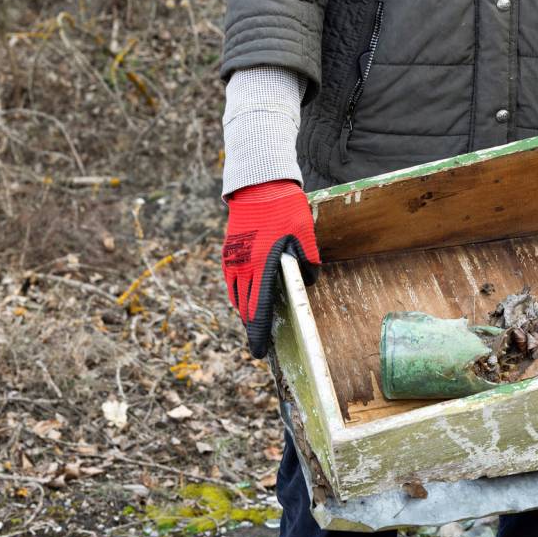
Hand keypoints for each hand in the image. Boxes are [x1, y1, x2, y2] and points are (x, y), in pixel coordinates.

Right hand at [222, 178, 320, 358]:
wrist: (258, 186)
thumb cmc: (284, 208)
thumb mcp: (304, 233)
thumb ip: (308, 259)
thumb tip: (309, 281)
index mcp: (263, 264)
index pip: (259, 308)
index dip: (259, 332)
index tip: (259, 351)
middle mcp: (243, 266)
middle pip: (245, 308)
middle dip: (252, 327)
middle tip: (260, 342)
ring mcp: (233, 259)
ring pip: (236, 296)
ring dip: (245, 311)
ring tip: (255, 322)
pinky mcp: (229, 251)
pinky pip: (231, 281)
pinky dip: (238, 293)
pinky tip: (246, 297)